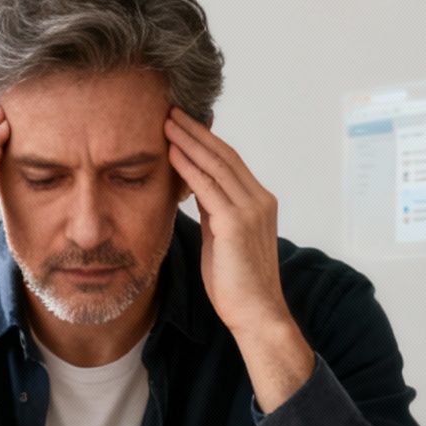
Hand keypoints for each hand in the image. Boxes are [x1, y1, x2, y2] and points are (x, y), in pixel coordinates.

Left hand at [165, 110, 314, 410]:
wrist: (257, 315)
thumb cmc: (237, 284)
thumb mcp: (222, 240)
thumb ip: (213, 213)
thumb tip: (194, 191)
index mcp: (258, 203)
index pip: (229, 162)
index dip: (205, 141)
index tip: (182, 124)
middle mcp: (260, 200)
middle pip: (224, 155)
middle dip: (196, 132)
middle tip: (171, 111)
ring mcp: (251, 210)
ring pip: (217, 165)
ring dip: (189, 141)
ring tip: (166, 122)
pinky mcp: (237, 224)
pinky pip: (208, 187)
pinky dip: (189, 166)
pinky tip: (171, 153)